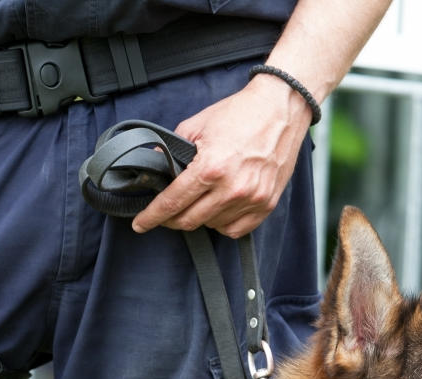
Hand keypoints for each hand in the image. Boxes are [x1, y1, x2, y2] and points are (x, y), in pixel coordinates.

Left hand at [131, 74, 310, 238]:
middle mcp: (231, 188)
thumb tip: (154, 163)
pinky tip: (218, 209)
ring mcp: (251, 198)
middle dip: (171, 219)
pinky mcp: (266, 203)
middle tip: (166, 213)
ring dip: (199, 217)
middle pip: (189, 220)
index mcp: (210, 168)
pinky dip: (222, 224)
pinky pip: (235, 230)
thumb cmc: (240, 113)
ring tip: (199, 200)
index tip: (140, 224)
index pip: (172, 203)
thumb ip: (173, 149)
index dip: (152, 217)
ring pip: (211, 225)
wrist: (281, 107)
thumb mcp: (198, 125)